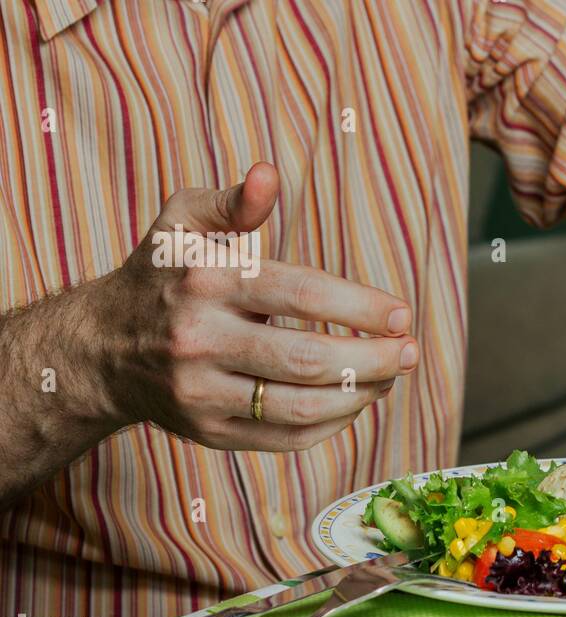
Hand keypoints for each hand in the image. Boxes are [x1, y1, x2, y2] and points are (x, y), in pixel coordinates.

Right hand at [95, 162, 416, 451]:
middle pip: (307, 359)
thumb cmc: (161, 277)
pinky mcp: (210, 432)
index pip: (301, 295)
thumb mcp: (182, 225)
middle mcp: (200, 340)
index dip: (360, 307)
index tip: (401, 314)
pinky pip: (288, 437)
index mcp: (206, 281)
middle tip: (410, 352)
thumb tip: (268, 175)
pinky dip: (334, 424)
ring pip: (302, 406)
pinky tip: (356, 401)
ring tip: (392, 377)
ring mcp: (202, 393)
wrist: (99, 350)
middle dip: (374, 359)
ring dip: (362, 395)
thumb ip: (232, 201)